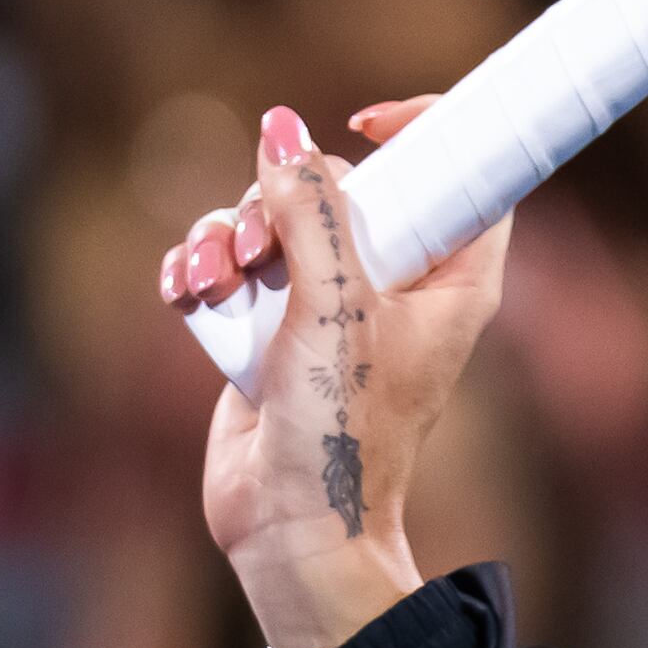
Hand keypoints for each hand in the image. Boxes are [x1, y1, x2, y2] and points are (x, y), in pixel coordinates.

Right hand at [168, 101, 512, 647]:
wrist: (289, 525)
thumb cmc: (343, 427)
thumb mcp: (334, 307)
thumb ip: (312, 212)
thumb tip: (285, 130)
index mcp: (450, 275)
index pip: (461, 170)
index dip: (422, 129)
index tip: (365, 122)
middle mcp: (394, 283)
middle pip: (340, 186)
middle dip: (280, 200)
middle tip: (257, 244)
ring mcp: (328, 306)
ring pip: (273, 221)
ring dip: (227, 238)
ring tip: (211, 283)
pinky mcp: (270, 329)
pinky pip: (232, 264)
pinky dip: (203, 269)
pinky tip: (187, 291)